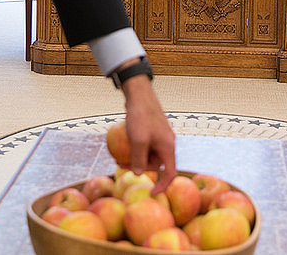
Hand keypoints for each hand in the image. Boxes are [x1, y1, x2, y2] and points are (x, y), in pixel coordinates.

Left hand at [120, 73, 176, 193]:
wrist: (139, 94)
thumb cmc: (140, 116)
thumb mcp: (138, 140)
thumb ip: (139, 159)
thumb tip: (139, 175)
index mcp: (168, 147)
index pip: (170, 173)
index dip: (162, 186)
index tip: (151, 193)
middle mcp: (166, 143)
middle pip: (155, 164)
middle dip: (139, 167)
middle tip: (120, 165)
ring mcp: (159, 136)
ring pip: (148, 154)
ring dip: (134, 157)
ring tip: (117, 157)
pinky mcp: (152, 130)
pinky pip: (144, 144)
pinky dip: (134, 148)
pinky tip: (120, 147)